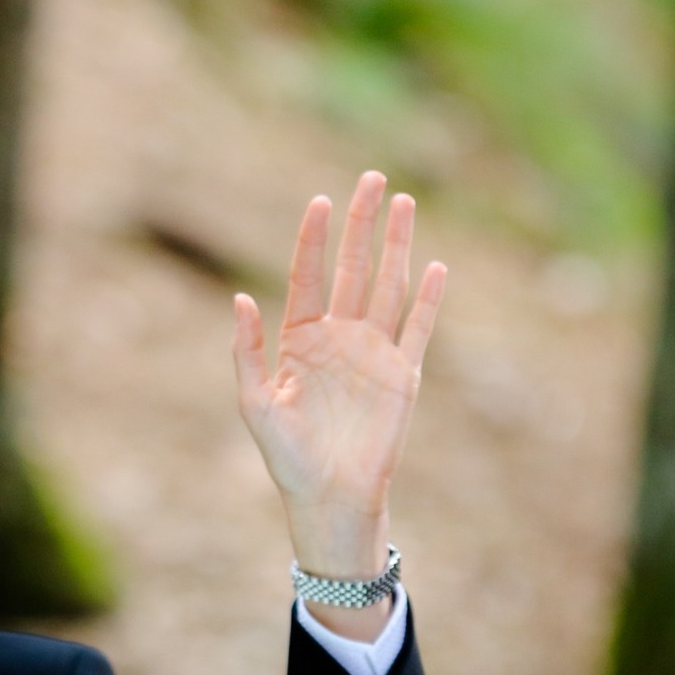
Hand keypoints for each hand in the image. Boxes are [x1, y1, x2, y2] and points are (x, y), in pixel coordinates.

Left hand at [232, 171, 446, 582]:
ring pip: (388, 286)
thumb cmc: (287, 455)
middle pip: (353, 268)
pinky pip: (417, 329)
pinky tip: (434, 266)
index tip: (320, 201)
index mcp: (300, 340)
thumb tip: (239, 298)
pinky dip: (428, 299)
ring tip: (404, 202)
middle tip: (372, 179)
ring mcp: (373, 353)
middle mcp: (339, 338)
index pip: (309, 277)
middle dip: (362, 224)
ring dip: (397, 245)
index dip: (314, 239)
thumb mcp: (255, 402)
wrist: (329, 496)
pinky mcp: (402, 375)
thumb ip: (247, 350)